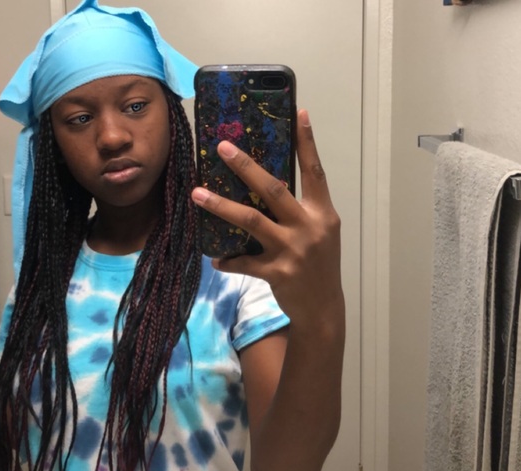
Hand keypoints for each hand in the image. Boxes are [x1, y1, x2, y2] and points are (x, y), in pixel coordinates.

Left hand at [191, 109, 342, 329]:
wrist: (323, 308)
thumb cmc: (320, 266)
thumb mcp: (321, 234)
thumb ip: (302, 211)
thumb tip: (269, 186)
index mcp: (323, 214)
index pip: (315, 171)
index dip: (307, 142)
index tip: (299, 112)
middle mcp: (309, 227)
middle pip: (273, 189)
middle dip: (245, 166)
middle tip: (222, 147)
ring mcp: (293, 250)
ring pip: (250, 221)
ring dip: (220, 206)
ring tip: (197, 193)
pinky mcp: (277, 273)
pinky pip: (243, 262)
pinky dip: (227, 260)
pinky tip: (216, 259)